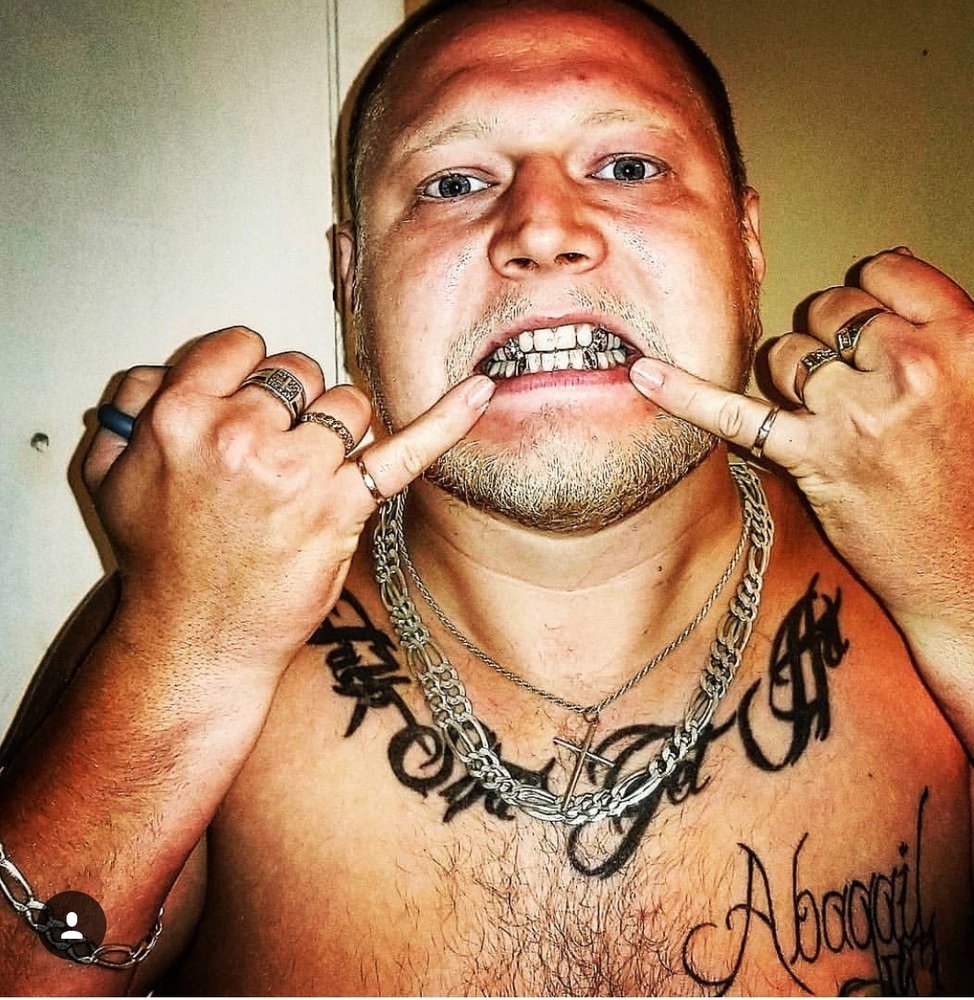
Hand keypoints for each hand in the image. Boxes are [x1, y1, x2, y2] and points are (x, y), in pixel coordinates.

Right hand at [85, 326, 493, 675]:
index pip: (244, 346)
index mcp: (180, 416)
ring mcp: (296, 473)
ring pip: (347, 403)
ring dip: (336, 429)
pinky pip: (404, 451)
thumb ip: (131, 406)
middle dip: (292, 403)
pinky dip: (446, 419)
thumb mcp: (110, 475)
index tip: (252, 400)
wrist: (196, 640)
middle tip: (275, 451)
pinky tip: (480, 391)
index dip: (251, 373)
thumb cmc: (161, 563)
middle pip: (299, 372)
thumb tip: (170, 371)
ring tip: (309, 473)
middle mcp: (241, 436)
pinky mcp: (340, 509)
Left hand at [629, 249, 973, 638]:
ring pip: (783, 354)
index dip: (864, 293)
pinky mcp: (812, 457)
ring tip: (826, 416)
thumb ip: (934, 326)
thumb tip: (890, 266)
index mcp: (962, 338)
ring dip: (789, 377)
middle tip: (845, 381)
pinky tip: (644, 374)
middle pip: (827, 311)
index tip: (860, 313)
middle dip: (825, 338)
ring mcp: (857, 414)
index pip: (885, 273)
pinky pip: (736, 413)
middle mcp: (911, 367)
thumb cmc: (966, 470)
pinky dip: (685, 393)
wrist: (962, 561)